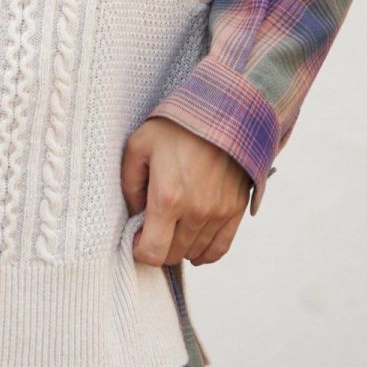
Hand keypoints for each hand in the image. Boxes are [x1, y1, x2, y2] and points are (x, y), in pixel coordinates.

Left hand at [121, 116, 250, 267]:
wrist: (223, 111)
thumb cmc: (176, 126)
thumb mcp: (138, 146)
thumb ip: (130, 184)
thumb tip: (135, 215)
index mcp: (168, 197)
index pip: (153, 252)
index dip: (139, 251)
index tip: (136, 238)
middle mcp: (196, 211)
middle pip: (173, 255)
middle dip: (158, 246)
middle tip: (152, 226)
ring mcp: (219, 213)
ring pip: (195, 253)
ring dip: (180, 246)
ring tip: (172, 225)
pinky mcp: (236, 210)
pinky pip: (220, 249)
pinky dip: (204, 252)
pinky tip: (193, 242)